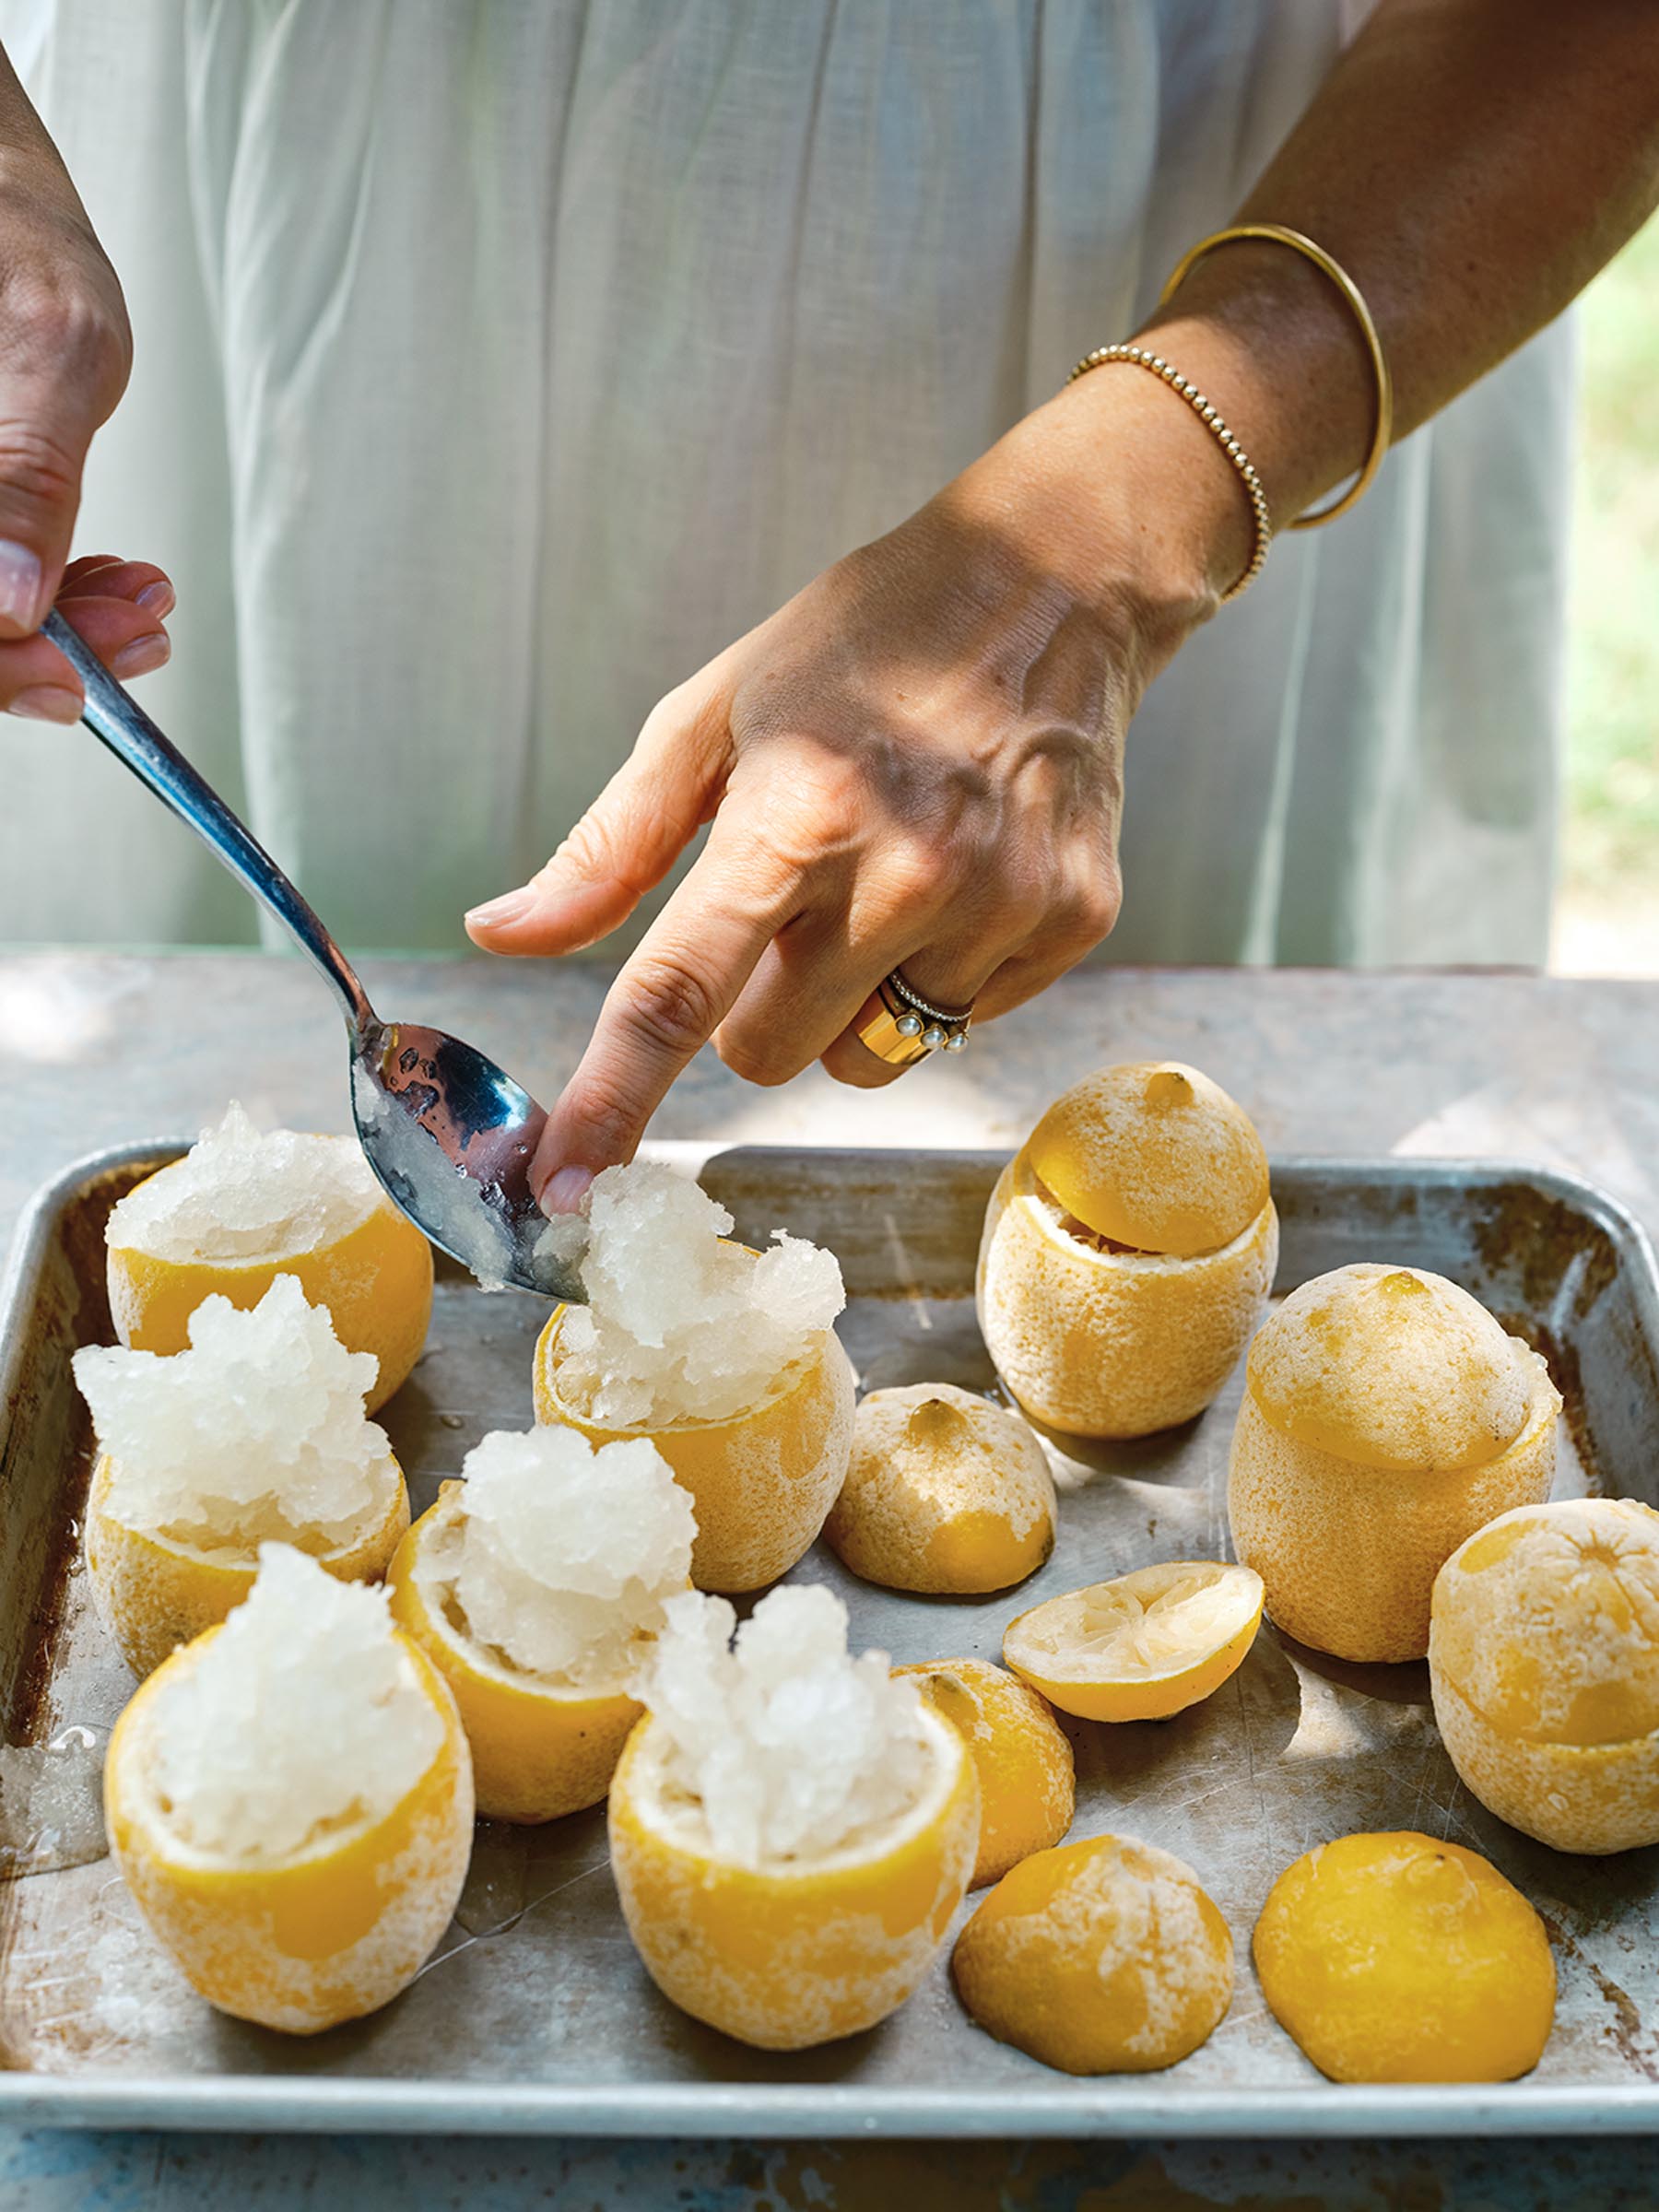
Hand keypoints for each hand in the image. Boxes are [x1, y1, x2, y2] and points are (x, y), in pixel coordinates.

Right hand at [0, 100, 165, 716]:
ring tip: (144, 601)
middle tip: (143, 629)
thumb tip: (7, 601)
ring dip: (60, 623)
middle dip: (44, 645)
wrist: (0, 202)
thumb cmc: (18, 243)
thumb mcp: (52, 350)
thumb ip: (24, 476)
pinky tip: (112, 580)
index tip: (74, 679)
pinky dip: (48, 589)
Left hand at [467, 367, 1247, 1208]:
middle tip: (789, 902)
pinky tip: (960, 877)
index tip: (567, 1191)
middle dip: (752, 1006)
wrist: (1049, 586)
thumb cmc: (857, 648)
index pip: (678, 994)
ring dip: (844, 1002)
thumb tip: (499, 937)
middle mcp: (905, 870)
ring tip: (883, 881)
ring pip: (864, 1057)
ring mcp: (1001, 904)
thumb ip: (606, 851)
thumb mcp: (709, 718)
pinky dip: (936, 978)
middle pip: (768, 1053)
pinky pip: (960, 1026)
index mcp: (793, 814)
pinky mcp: (1072, 924)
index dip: (613, 1101)